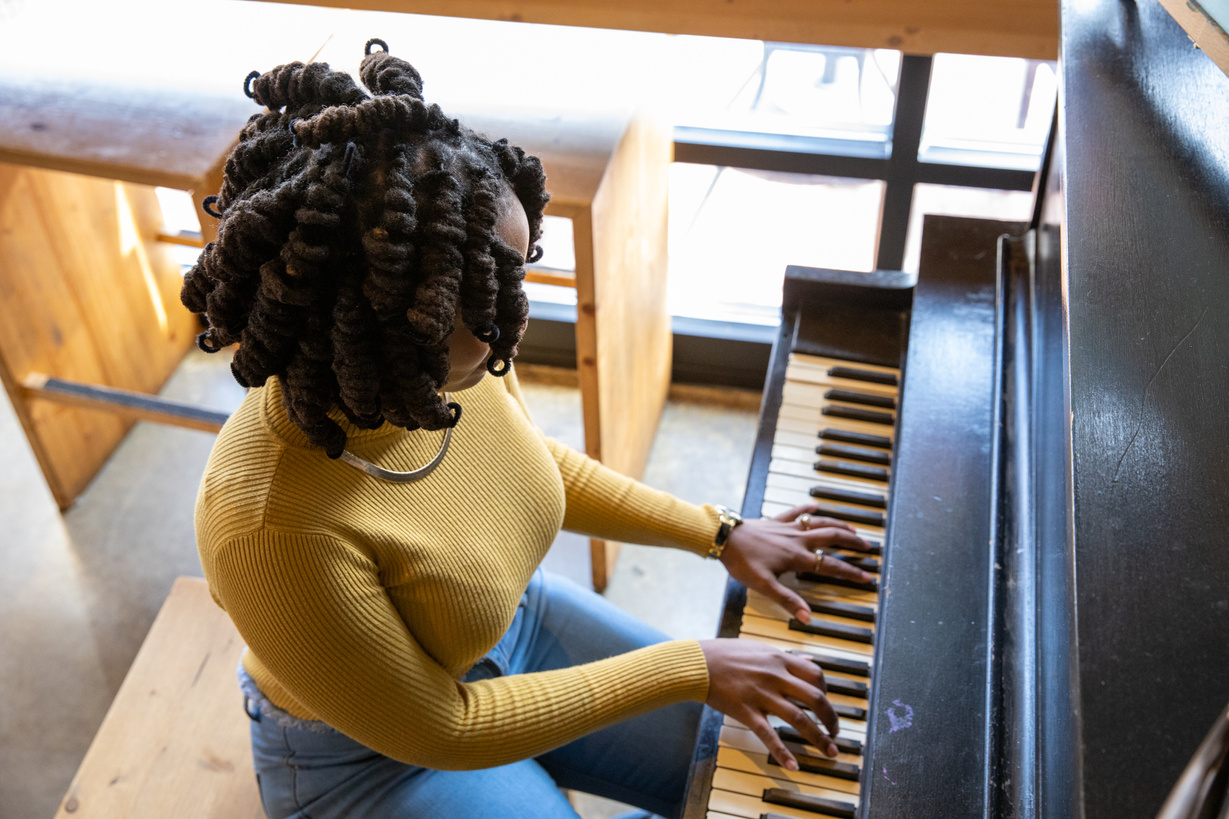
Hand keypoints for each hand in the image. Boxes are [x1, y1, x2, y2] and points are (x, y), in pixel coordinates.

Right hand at [699, 638, 839, 768]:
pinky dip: (783, 752)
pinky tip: (793, 766)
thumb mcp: (760, 649)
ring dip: (819, 738)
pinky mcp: (746, 712)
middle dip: (831, 719)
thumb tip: (809, 660)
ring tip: (830, 752)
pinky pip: (769, 735)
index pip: (816, 675)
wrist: (697, 664)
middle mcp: (775, 676)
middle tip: (835, 733)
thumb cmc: (726, 654)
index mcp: (779, 660)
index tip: (825, 705)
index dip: (827, 692)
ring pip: (799, 719)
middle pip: (815, 698)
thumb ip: (786, 657)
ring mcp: (762, 695)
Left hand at [721, 503, 874, 623]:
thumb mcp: (764, 585)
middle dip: (852, 542)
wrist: (724, 537)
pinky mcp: (776, 520)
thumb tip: (807, 617)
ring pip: (819, 522)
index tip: (866, 576)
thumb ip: (787, 600)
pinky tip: (815, 505)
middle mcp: (797, 539)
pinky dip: (808, 508)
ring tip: (852, 528)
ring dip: (838, 524)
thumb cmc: (741, 561)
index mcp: (797, 557)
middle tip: (868, 546)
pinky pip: (796, 511)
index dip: (850, 572)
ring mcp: (787, 527)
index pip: (831, 565)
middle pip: (832, 538)